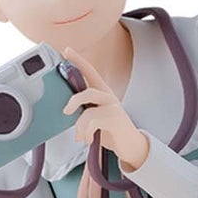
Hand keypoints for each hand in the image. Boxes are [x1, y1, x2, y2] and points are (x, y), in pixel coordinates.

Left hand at [61, 47, 150, 170]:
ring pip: (88, 113)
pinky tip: (88, 139)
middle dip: (74, 102)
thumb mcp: (97, 116)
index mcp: (103, 93)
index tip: (66, 50)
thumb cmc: (111, 130)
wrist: (131, 146)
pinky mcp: (115, 120)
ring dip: (79, 127)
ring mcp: (113, 108)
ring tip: (80, 136)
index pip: (90, 72)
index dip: (78, 60)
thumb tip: (66, 110)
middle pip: (88, 92)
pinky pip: (93, 123)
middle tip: (66, 112)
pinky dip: (86, 133)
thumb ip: (86, 109)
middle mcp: (109, 97)